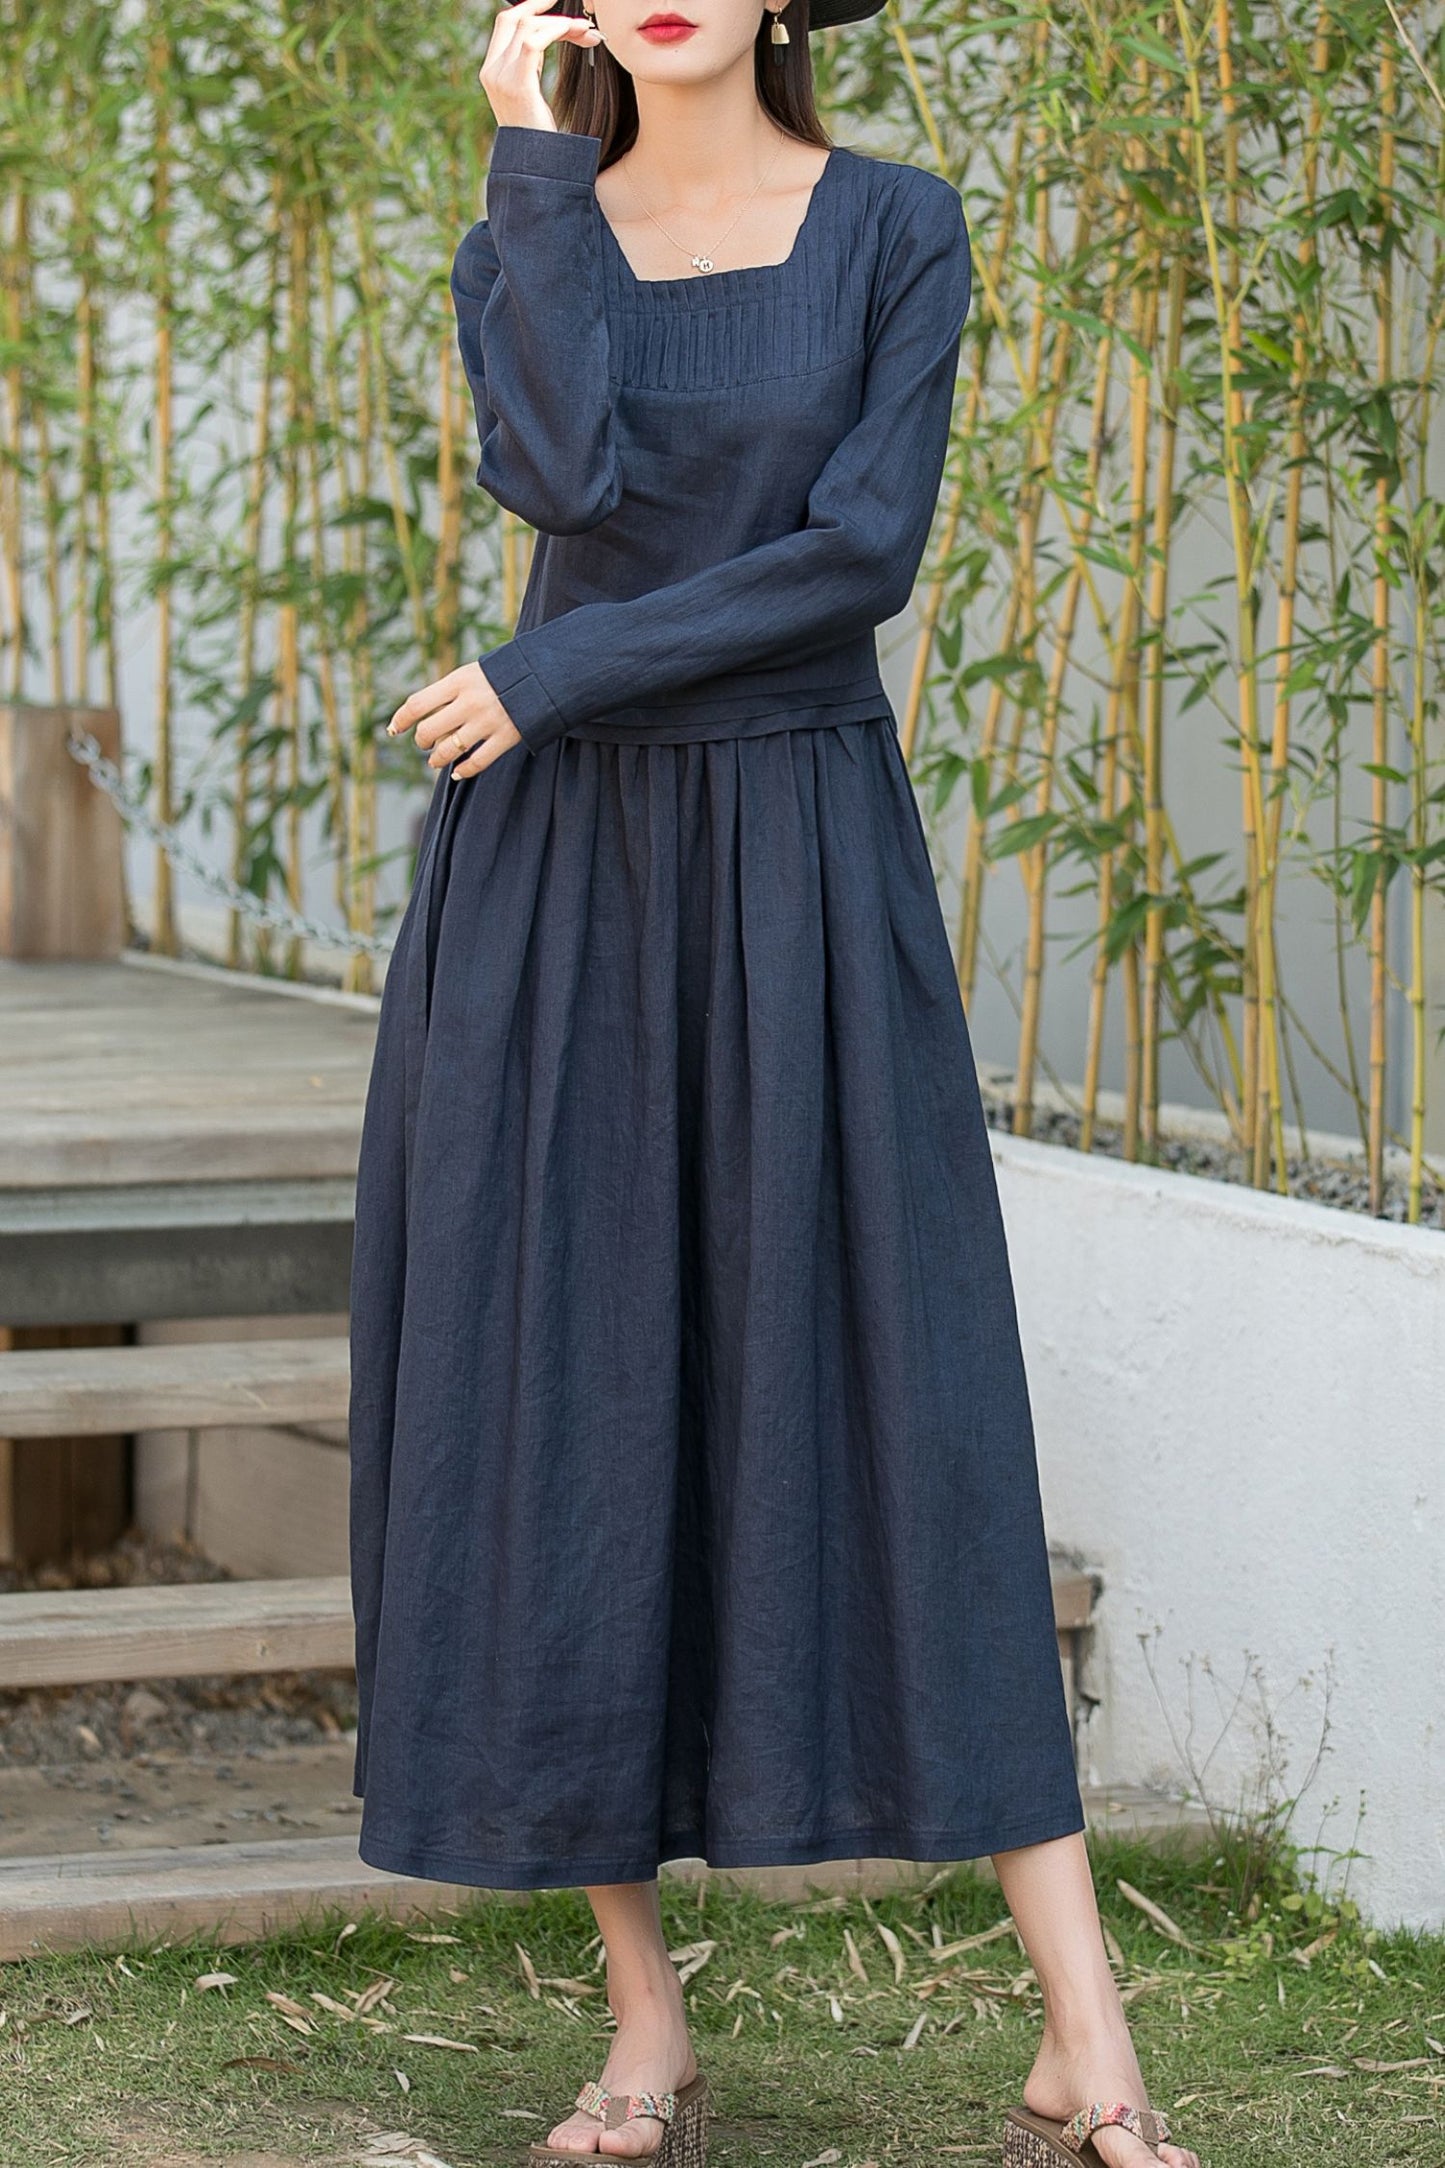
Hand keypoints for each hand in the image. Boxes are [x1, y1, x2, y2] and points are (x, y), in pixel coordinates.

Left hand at [387, 661, 522, 778]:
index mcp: (458, 681)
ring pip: (449, 750)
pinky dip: (463, 771)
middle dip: (421, 741)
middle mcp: (469, 702)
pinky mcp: (505, 737)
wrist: (543, 676)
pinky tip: (458, 773)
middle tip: (423, 743)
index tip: (394, 729)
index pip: (417, 704)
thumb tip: (421, 716)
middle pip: (429, 731)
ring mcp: (487, 722)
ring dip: (437, 759)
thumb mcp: (471, 673)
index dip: (401, 719)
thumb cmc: (501, 675)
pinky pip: (477, 762)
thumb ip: (448, 691)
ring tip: (436, 761)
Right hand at [480, 0, 603, 131]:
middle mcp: (491, 71)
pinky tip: (579, 36)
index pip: (507, 24)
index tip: (556, 5)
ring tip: (588, 33)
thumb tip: (550, 35)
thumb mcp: (531, 92)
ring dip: (562, 24)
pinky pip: (535, 43)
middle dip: (544, 7)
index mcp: (492, 70)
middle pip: (513, 18)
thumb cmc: (539, 136)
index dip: (531, 9)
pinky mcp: (517, 85)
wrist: (534, 167)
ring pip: (527, 27)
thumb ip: (531, 65)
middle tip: (576, 14)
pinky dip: (558, 32)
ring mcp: (500, 78)